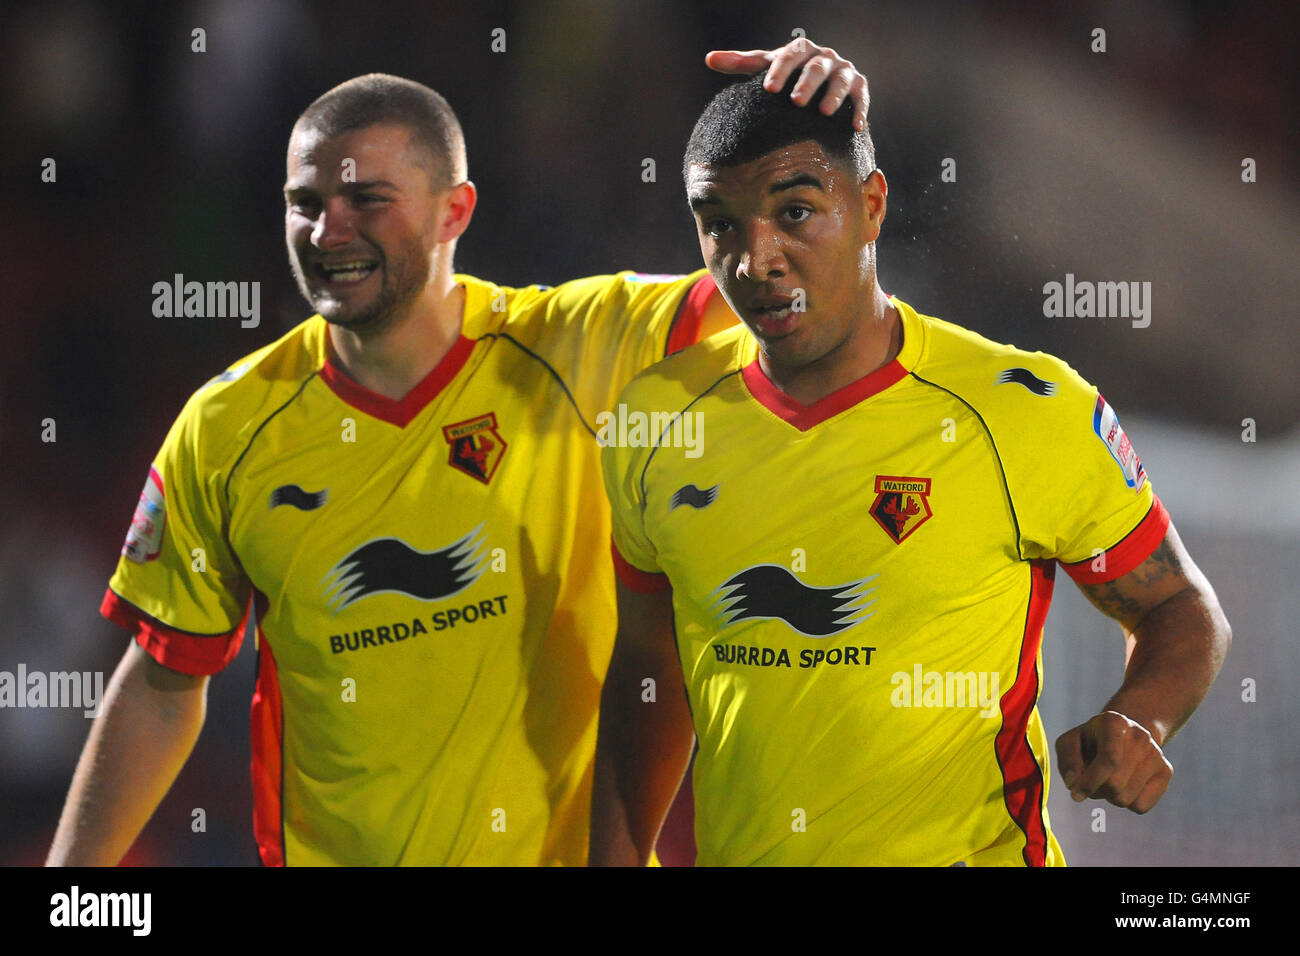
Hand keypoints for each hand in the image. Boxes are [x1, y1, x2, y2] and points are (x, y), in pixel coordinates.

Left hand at [706, 37, 867, 130]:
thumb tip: (709, 58)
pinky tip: (855, 126)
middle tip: (796, 102)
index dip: (780, 70)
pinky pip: (861, 96)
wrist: (819, 86)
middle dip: (807, 83)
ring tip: (824, 112)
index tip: (769, 88)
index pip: (790, 56)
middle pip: (817, 67)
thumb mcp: (765, 69)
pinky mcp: (858, 86)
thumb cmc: (787, 78)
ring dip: (834, 95)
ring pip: (841, 79)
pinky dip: (859, 110)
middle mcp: (824, 57)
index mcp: (800, 51)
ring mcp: (843, 71)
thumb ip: (740, 64)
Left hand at [1055, 710, 1172, 812]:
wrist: (1125, 734)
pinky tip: (1124, 785)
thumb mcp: (1071, 742)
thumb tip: (1074, 784)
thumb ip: (1067, 760)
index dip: (1090, 781)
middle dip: (1096, 790)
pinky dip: (1126, 803)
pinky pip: (1141, 806)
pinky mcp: (1166, 771)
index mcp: (1114, 722)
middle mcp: (1140, 735)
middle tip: (1090, 783)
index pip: (1109, 759)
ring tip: (1107, 780)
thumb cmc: (1091, 741)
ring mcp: (1156, 753)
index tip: (1075, 794)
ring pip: (1126, 798)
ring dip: (1109, 797)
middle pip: (1115, 783)